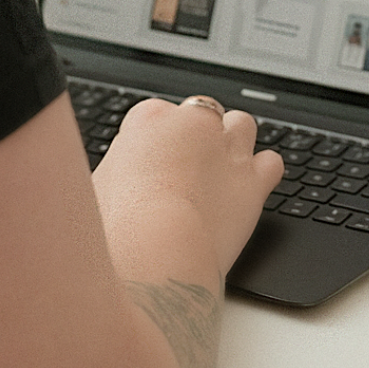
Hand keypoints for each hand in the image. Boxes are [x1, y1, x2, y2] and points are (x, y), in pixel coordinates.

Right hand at [91, 96, 283, 278]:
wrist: (155, 254)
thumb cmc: (117, 226)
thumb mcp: (97, 186)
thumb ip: (116, 169)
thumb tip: (118, 177)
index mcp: (149, 118)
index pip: (158, 114)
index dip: (158, 142)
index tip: (154, 165)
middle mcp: (192, 123)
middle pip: (202, 113)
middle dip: (197, 137)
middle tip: (186, 171)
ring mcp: (227, 149)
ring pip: (242, 125)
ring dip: (234, 142)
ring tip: (222, 171)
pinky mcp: (253, 181)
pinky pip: (272, 162)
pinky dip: (264, 172)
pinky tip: (250, 187)